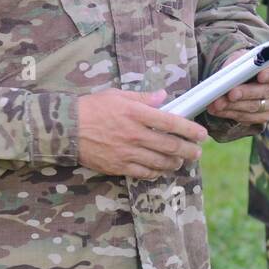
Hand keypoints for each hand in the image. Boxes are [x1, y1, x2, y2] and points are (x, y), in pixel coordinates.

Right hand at [77, 89, 208, 179]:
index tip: (202, 134)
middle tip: (197, 152)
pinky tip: (161, 169)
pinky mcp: (119, 166)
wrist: (67, 129)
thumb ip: (143, 98)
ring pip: (160, 162)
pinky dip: (157, 172)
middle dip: (189, 150)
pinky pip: (144, 173)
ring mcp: (128, 152)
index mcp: (137, 114)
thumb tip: (163, 96)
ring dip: (175, 163)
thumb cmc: (92, 108)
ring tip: (182, 161)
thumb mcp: (117, 95)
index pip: (171, 122)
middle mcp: (135, 134)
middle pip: (171, 145)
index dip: (190, 129)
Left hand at [206, 57, 268, 126]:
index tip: (260, 75)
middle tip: (230, 93)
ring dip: (234, 105)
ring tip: (217, 103)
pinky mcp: (264, 116)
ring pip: (255, 107)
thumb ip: (239, 62)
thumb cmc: (245, 64)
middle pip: (266, 91)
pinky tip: (218, 110)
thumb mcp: (242, 57)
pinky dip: (231, 113)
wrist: (243, 77)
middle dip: (246, 93)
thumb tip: (229, 73)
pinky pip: (248, 118)